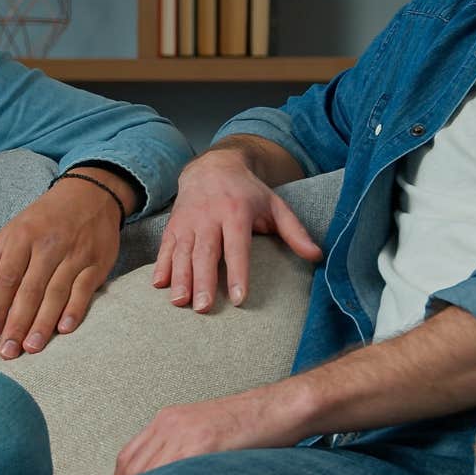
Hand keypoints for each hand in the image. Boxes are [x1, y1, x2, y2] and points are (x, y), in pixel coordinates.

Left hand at [0, 170, 125, 359]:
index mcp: (23, 238)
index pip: (7, 278)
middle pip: (30, 290)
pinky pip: (83, 290)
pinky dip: (74, 310)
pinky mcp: (97, 263)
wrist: (90, 195)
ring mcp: (74, 255)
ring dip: (43, 323)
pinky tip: (64, 330)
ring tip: (31, 348)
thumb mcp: (13, 231)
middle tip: (8, 351)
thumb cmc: (45, 218)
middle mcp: (48, 246)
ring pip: (56, 294)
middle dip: (17, 323)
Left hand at [114, 388, 303, 474]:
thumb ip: (181, 453)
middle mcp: (170, 423)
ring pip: (148, 472)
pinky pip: (176, 473)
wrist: (282, 408)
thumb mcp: (205, 434)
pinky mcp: (205, 442)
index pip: (127, 458)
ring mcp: (186, 431)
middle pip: (132, 467)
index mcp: (168, 420)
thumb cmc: (250, 427)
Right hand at [152, 150, 320, 312]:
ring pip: (183, 252)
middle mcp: (209, 216)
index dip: (237, 273)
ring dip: (180, 278)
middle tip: (203, 308)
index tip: (238, 298)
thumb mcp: (275, 205)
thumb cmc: (248, 192)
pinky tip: (159, 285)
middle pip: (205, 252)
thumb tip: (317, 256)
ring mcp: (188, 221)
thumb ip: (295, 232)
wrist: (212, 166)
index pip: (236, 247)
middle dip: (202, 281)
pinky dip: (161, 265)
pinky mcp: (174, 225)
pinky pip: (166, 246)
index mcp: (236, 212)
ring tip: (179, 302)